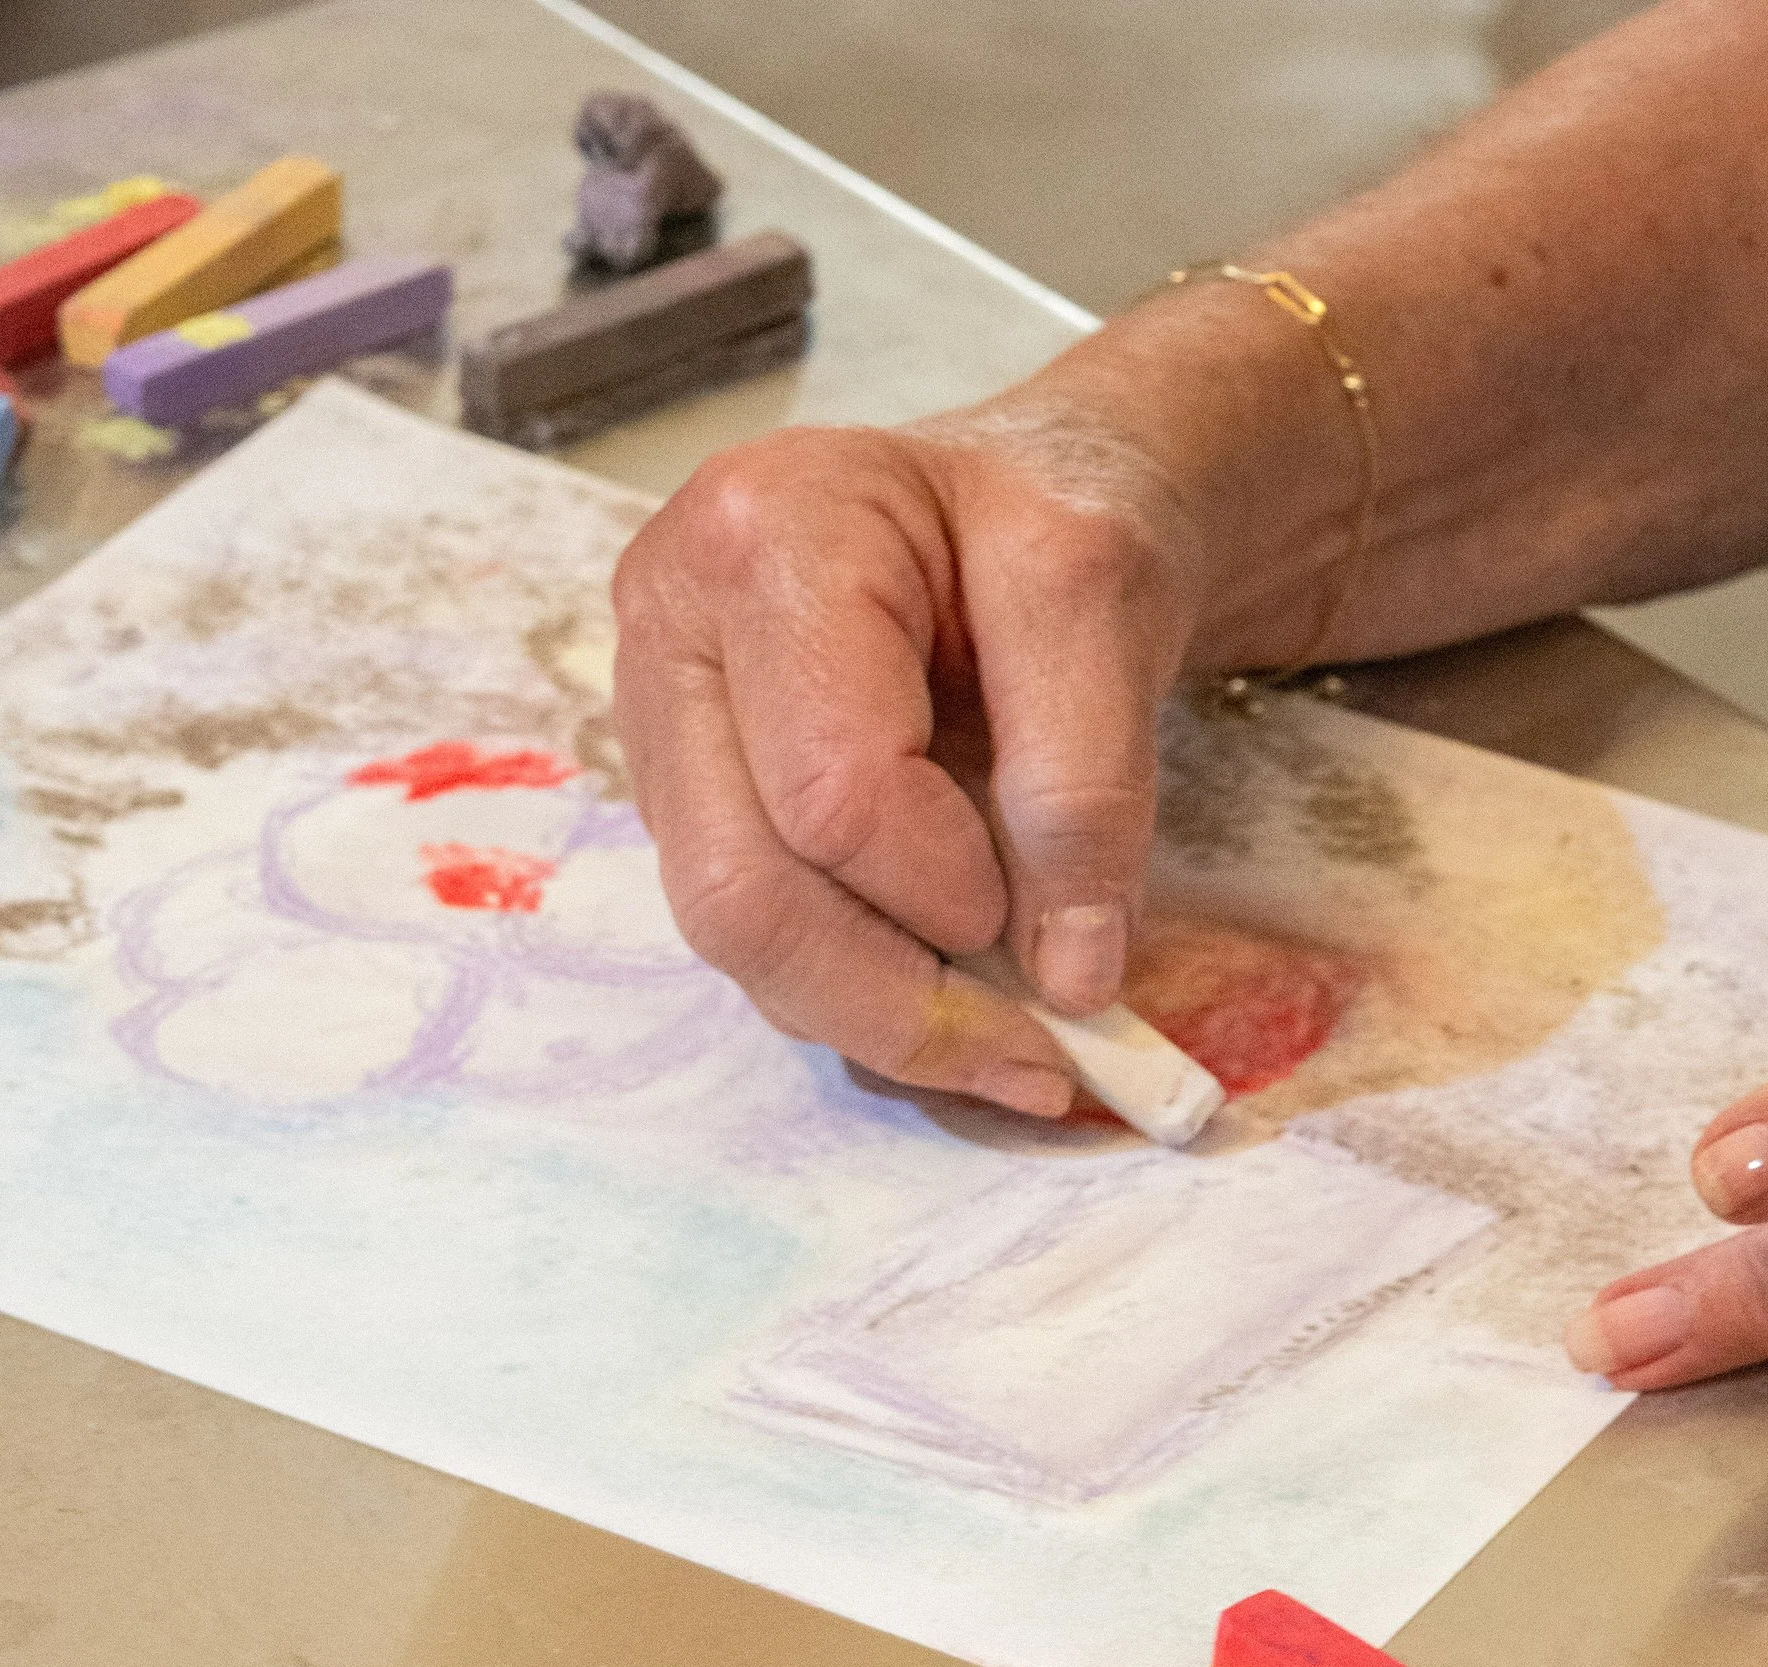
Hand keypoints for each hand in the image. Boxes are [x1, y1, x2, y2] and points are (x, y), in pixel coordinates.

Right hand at [611, 402, 1205, 1115]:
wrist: (1022, 512)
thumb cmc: (1053, 523)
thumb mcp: (1105, 601)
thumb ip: (1088, 781)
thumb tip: (1067, 977)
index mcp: (763, 540)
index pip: (833, 794)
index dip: (952, 887)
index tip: (1063, 909)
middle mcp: (671, 634)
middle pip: (742, 894)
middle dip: (902, 1000)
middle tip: (1040, 1053)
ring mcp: (662, 732)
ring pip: (736, 944)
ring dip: (883, 1017)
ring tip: (1014, 1037)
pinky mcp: (688, 808)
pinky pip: (758, 947)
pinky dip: (863, 998)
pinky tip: (957, 997)